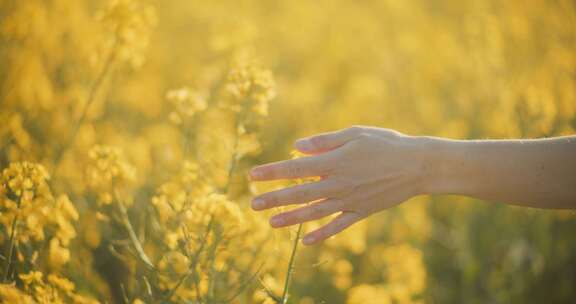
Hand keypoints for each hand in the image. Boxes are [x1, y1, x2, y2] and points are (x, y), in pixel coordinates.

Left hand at [250, 126, 430, 244]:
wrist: (418, 166)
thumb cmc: (386, 144)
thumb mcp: (355, 134)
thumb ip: (324, 141)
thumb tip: (296, 147)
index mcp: (334, 162)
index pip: (296, 168)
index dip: (273, 172)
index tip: (253, 176)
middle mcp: (338, 184)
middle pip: (300, 194)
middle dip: (274, 199)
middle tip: (253, 204)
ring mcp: (349, 201)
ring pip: (314, 212)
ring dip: (291, 218)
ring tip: (271, 222)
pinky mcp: (361, 212)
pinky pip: (338, 226)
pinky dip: (322, 234)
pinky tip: (306, 241)